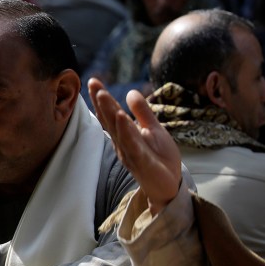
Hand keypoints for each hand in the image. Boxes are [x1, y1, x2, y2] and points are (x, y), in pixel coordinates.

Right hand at [88, 78, 180, 214]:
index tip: (93, 80)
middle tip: (93, 84)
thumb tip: (131, 91)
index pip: (111, 114)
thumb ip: (143, 112)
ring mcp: (132, 154)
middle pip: (111, 121)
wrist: (170, 185)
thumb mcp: (154, 130)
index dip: (102, 98)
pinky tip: (123, 118)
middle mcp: (124, 144)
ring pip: (119, 132)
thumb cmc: (160, 158)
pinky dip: (128, 133)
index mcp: (125, 135)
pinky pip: (134, 147)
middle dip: (102, 103)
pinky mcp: (144, 164)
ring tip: (103, 96)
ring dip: (111, 114)